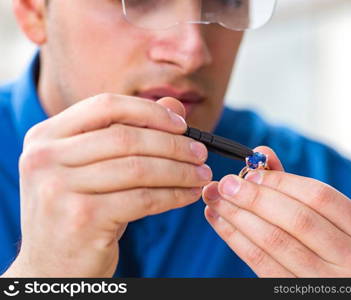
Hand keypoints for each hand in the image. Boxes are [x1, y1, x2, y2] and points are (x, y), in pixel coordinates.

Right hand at [3, 94, 211, 276]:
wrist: (53, 266)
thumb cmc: (80, 211)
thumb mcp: (97, 168)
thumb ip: (130, 131)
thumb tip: (173, 104)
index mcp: (45, 136)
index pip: (106, 106)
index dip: (149, 111)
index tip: (181, 125)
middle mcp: (44, 158)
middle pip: (127, 137)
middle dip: (174, 144)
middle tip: (200, 153)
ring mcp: (59, 188)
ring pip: (139, 168)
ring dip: (180, 171)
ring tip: (201, 174)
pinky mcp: (82, 218)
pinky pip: (143, 199)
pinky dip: (173, 195)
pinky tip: (189, 195)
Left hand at [202, 146, 350, 276]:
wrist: (325, 284)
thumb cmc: (322, 241)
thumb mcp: (318, 213)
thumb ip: (291, 183)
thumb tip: (261, 152)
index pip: (319, 196)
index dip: (281, 182)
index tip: (249, 173)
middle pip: (297, 219)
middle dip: (254, 198)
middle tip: (225, 184)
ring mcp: (326, 281)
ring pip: (274, 241)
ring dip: (237, 216)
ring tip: (215, 199)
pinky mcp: (295, 292)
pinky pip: (259, 262)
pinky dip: (233, 237)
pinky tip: (218, 220)